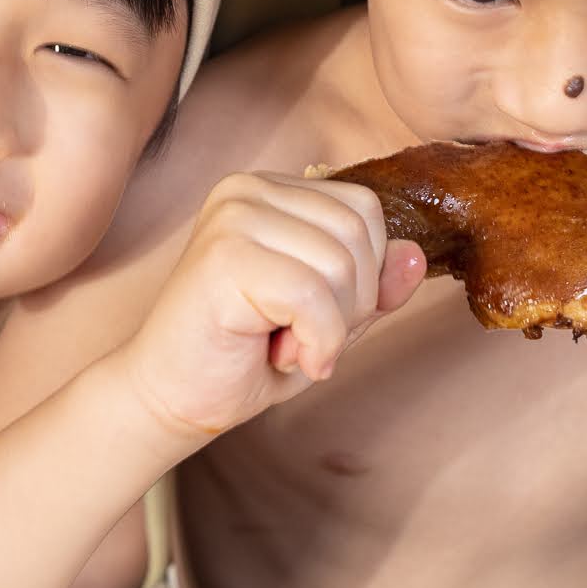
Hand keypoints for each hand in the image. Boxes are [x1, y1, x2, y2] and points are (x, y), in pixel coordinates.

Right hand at [120, 172, 426, 438]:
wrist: (169, 398)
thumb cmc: (243, 357)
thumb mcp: (329, 318)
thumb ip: (373, 286)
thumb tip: (416, 254)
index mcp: (271, 191)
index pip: (363, 209)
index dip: (364, 276)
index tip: (316, 317)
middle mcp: (246, 189)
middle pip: (358, 233)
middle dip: (351, 304)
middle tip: (301, 337)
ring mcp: (231, 217)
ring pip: (340, 265)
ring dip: (331, 328)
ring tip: (283, 344)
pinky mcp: (223, 256)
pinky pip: (312, 296)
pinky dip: (315, 342)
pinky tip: (279, 356)